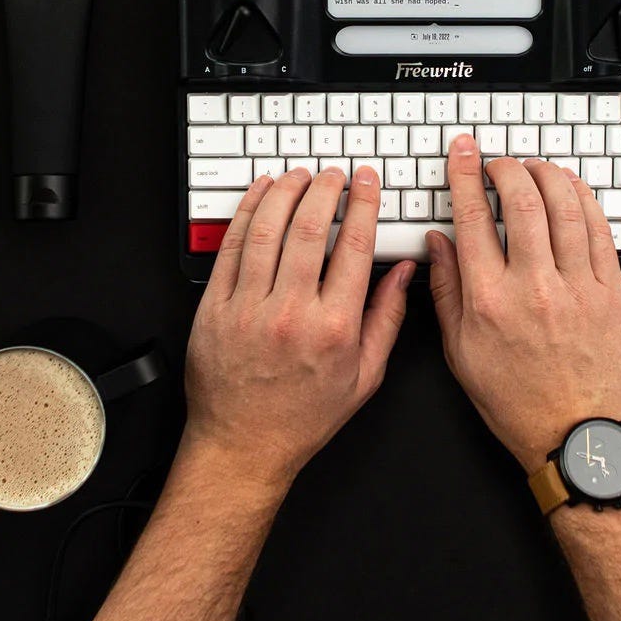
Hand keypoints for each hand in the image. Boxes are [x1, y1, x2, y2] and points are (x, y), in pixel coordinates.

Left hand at [184, 166, 414, 488]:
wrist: (243, 446)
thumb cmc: (303, 416)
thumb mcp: (365, 376)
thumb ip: (388, 318)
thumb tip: (403, 272)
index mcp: (334, 328)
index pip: (354, 246)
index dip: (363, 204)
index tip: (366, 184)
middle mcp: (291, 313)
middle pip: (309, 228)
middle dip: (325, 189)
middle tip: (334, 174)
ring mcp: (248, 309)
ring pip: (268, 231)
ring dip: (285, 192)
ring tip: (299, 175)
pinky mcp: (216, 310)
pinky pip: (231, 248)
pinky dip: (247, 213)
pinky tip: (260, 195)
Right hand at [426, 136, 620, 473]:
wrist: (576, 433)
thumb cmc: (517, 400)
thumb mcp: (461, 352)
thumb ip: (445, 290)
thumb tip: (438, 243)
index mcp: (489, 300)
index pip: (472, 218)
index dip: (465, 174)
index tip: (464, 152)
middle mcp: (533, 287)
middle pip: (521, 200)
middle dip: (506, 166)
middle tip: (497, 160)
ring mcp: (576, 287)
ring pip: (564, 207)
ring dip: (546, 174)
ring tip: (533, 166)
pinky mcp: (609, 292)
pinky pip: (599, 230)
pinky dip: (584, 199)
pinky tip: (572, 187)